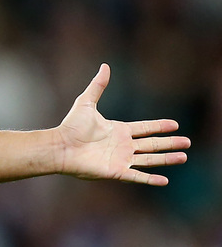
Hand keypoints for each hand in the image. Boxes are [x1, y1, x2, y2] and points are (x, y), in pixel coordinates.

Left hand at [57, 64, 189, 185]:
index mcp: (118, 130)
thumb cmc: (71, 126)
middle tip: (187, 142)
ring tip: (183, 157)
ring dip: (166, 159)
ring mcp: (120, 159)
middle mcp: (122, 145)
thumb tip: (105, 66)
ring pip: (149, 160)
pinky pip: (137, 176)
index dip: (159, 126)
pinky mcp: (116, 171)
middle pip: (152, 144)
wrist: (60, 147)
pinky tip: (164, 181)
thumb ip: (98, 86)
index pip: (144, 128)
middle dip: (169, 143)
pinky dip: (150, 179)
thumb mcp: (86, 102)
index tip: (175, 125)